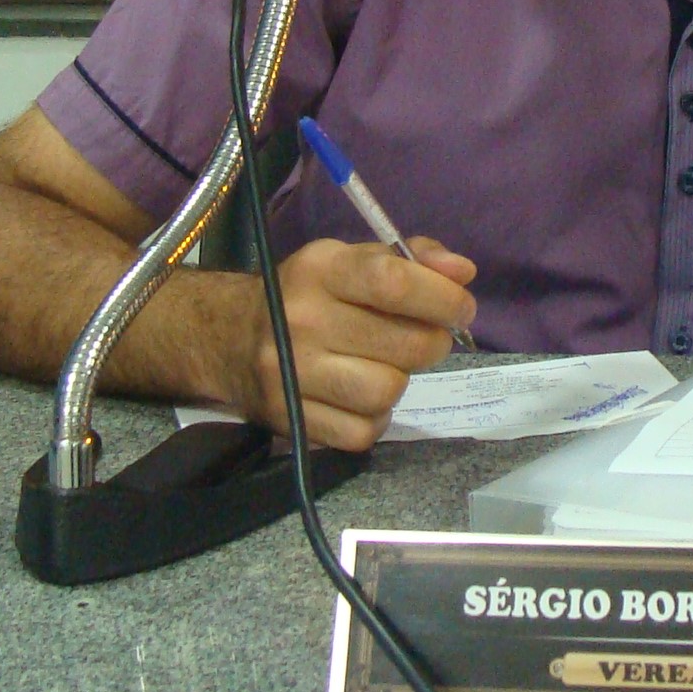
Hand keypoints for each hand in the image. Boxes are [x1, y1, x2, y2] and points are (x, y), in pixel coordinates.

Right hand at [225, 235, 476, 450]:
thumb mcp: (353, 260)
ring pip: (387, 392)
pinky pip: (362, 432)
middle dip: (432, 343)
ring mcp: (291, 374)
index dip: (443, 299)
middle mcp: (301, 320)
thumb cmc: (311, 294)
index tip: (461, 309)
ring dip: (400, 382)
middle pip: (405, 346)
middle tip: (423, 338)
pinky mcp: (289, 420)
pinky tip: (360, 397)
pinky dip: (374, 419)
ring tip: (385, 366)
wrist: (230, 337)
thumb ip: (412, 259)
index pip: (394, 283)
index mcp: (321, 269)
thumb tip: (462, 272)